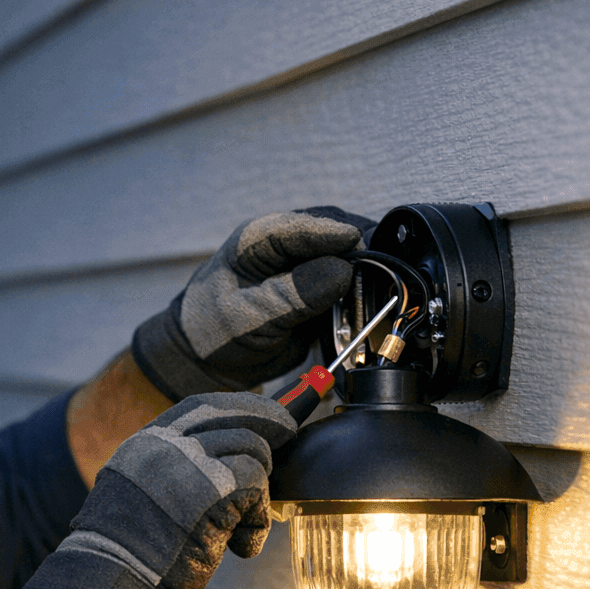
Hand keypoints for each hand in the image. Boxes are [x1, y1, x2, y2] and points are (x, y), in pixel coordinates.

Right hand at [17, 392, 297, 588]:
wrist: (115, 577)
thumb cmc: (128, 550)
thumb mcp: (141, 492)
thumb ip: (174, 470)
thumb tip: (226, 462)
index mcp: (147, 442)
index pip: (202, 406)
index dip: (240, 406)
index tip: (266, 413)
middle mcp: (167, 443)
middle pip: (235, 418)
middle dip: (270, 424)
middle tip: (289, 433)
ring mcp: (189, 462)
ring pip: (254, 450)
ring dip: (258, 491)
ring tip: (241, 526)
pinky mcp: (214, 488)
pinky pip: (258, 487)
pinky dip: (258, 521)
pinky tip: (241, 546)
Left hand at [131, 206, 376, 400]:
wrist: (207, 362)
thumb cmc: (213, 334)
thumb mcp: (248, 317)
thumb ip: (292, 295)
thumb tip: (341, 271)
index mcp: (257, 240)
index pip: (302, 226)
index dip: (334, 234)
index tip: (360, 246)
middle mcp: (282, 246)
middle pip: (332, 232)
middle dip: (358, 249)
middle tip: (382, 270)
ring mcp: (300, 265)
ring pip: (345, 254)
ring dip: (364, 269)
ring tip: (381, 288)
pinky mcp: (313, 287)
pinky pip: (345, 281)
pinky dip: (360, 291)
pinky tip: (371, 303)